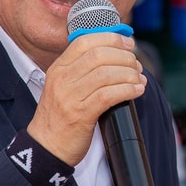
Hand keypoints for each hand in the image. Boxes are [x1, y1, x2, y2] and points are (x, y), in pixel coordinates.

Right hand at [29, 33, 146, 164]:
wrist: (46, 146)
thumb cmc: (60, 116)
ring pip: (106, 74)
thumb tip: (115, 54)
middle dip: (124, 57)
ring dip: (129, 74)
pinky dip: (127, 90)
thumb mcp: (64, 86)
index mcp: (58, 68)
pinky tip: (137, 91)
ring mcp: (70, 97)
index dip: (111, 38)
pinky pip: (108, 95)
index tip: (128, 44)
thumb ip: (83, 70)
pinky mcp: (80, 115)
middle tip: (137, 66)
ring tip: (139, 79)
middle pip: (99, 55)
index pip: (85, 41)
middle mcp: (62, 79)